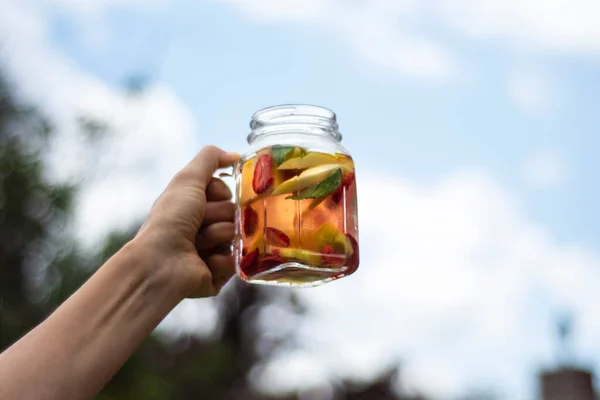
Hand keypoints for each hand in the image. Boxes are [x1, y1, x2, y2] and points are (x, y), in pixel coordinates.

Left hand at [135, 145, 240, 297]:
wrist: (161, 262)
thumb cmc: (170, 220)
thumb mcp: (187, 179)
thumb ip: (210, 159)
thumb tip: (235, 155)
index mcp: (195, 207)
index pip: (226, 193)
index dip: (219, 193)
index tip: (205, 198)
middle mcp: (203, 228)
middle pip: (234, 213)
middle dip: (218, 215)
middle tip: (198, 224)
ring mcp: (213, 251)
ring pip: (237, 235)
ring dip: (218, 236)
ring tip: (198, 244)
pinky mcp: (220, 274)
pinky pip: (237, 260)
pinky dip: (221, 259)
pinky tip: (204, 262)